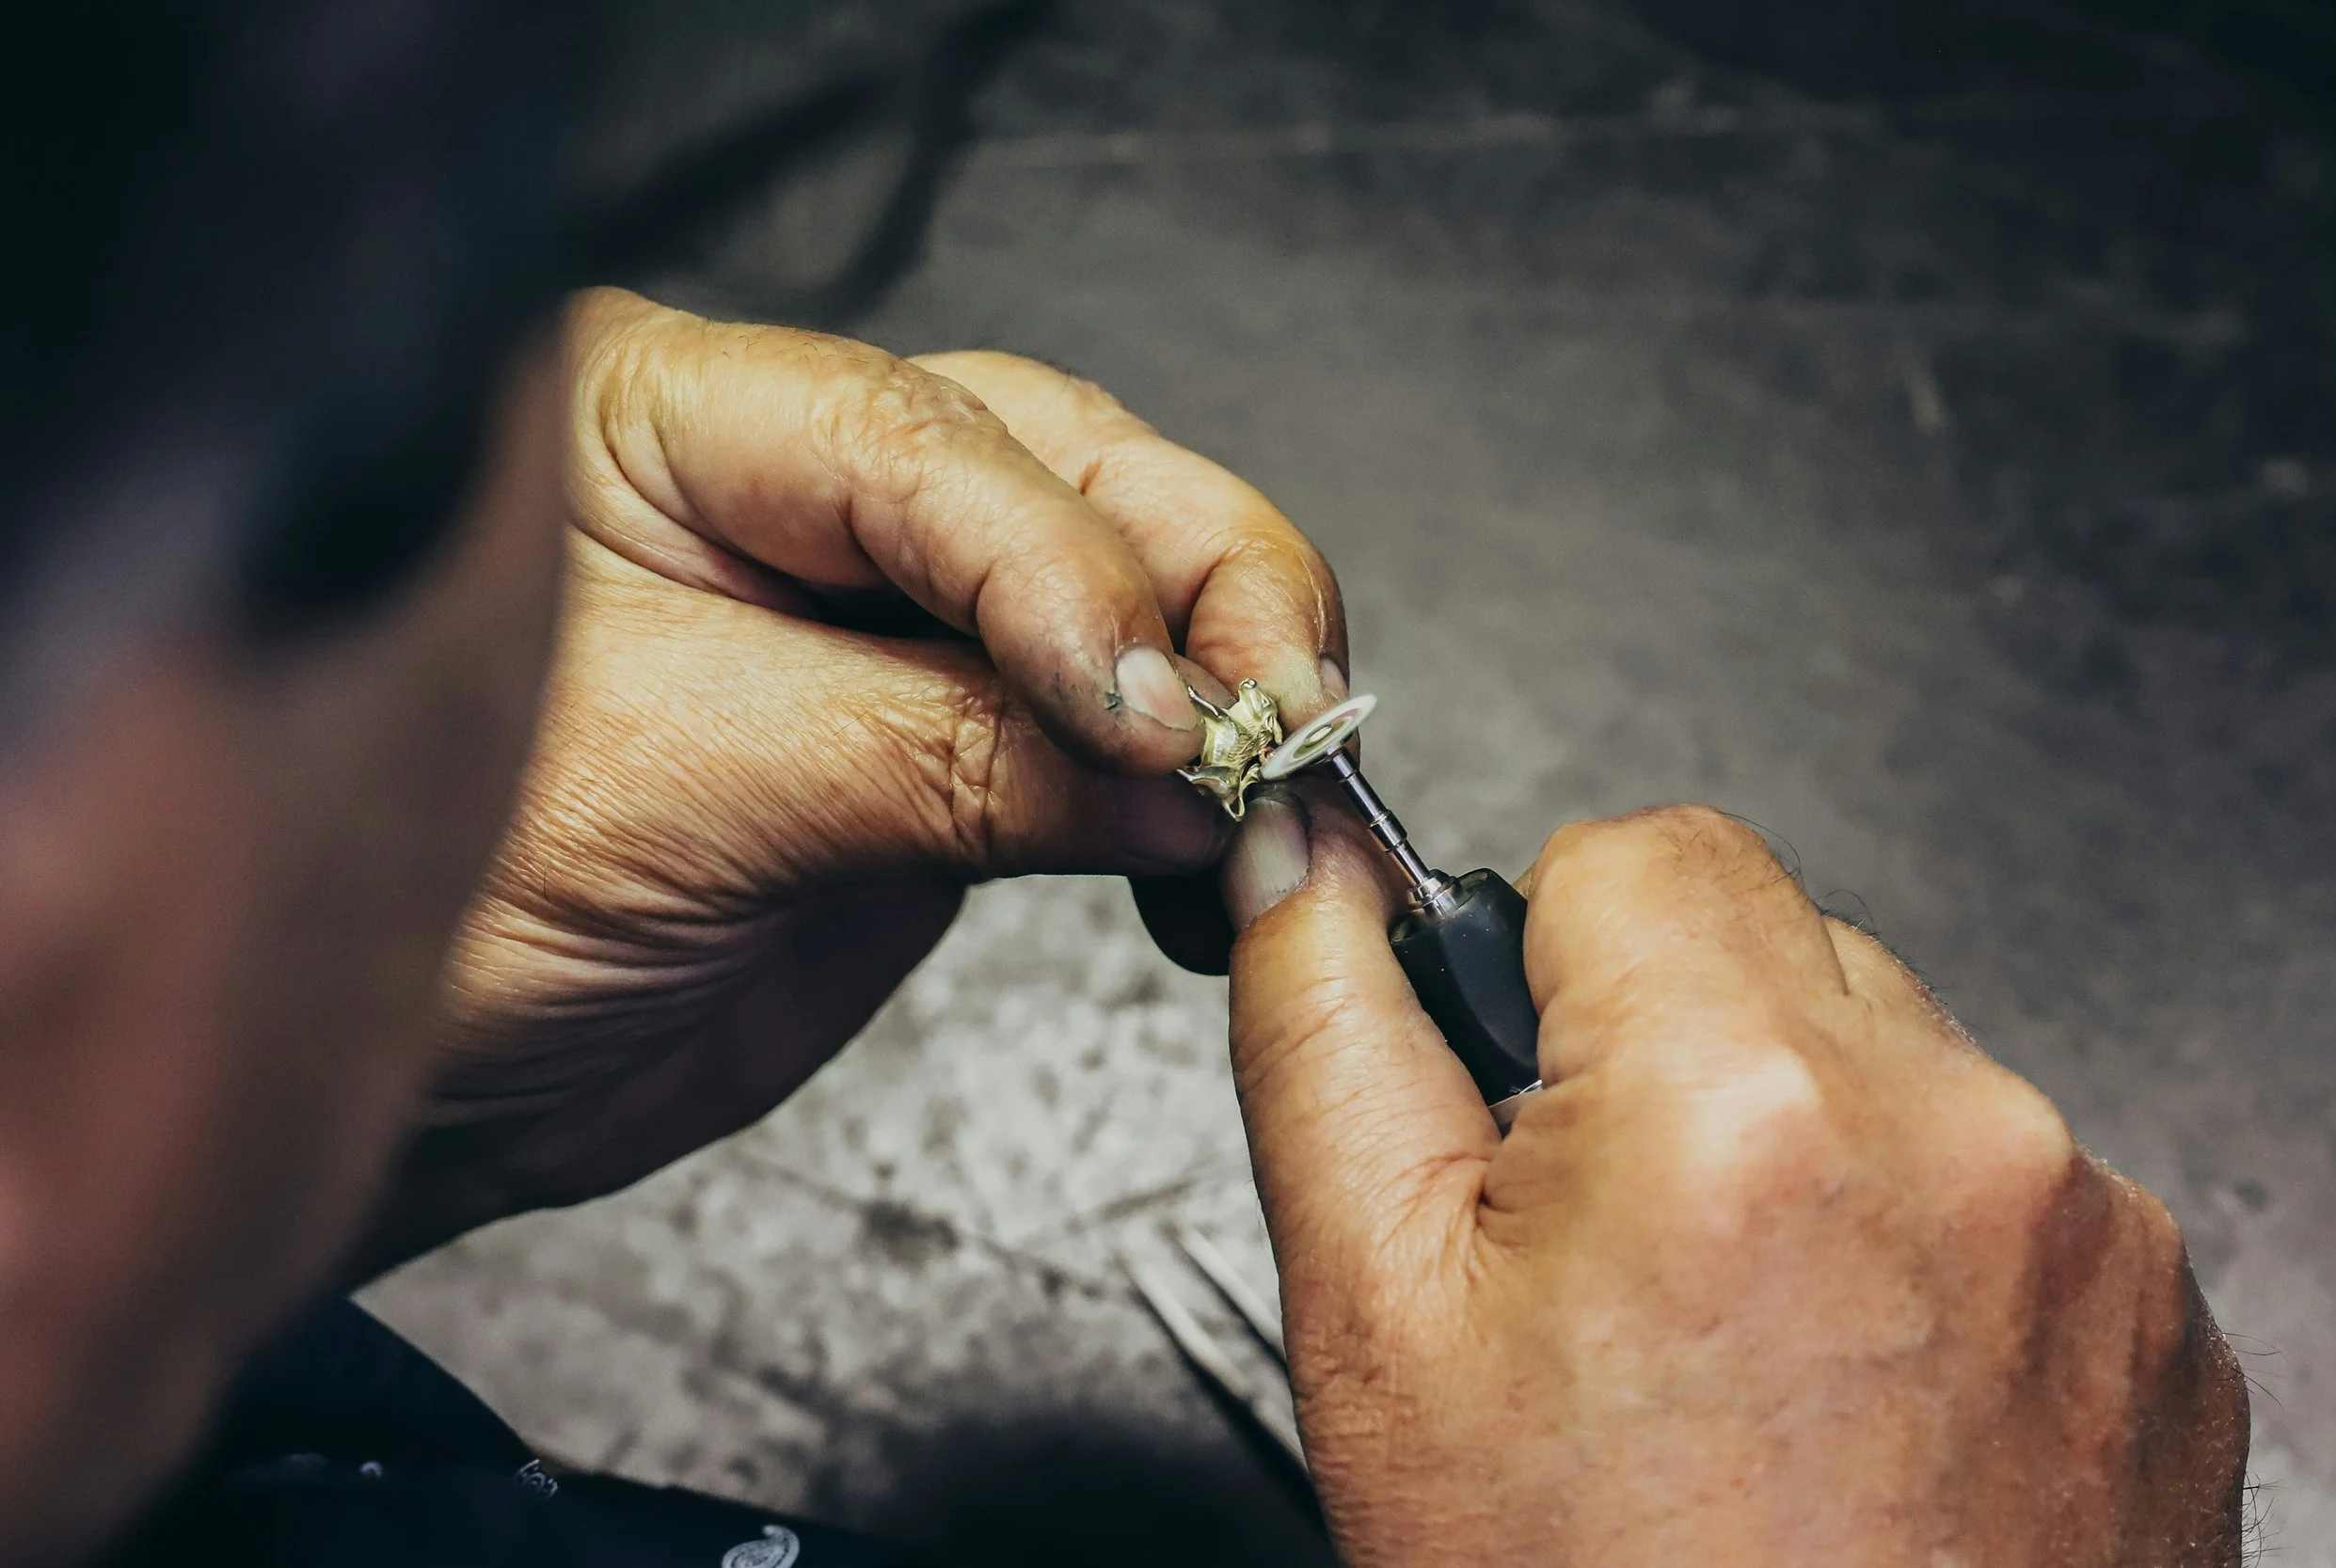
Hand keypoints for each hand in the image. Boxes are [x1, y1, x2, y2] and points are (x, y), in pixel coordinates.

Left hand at [361, 289, 1343, 1269]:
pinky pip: (1092, 730)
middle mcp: (787, 489)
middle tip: (1272, 720)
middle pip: (1060, 472)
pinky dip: (1179, 782)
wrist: (414, 1086)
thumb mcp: (682, 793)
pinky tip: (1227, 828)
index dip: (1064, 564)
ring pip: (1110, 582)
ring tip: (1276, 782)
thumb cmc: (441, 913)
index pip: (920, 441)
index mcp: (666, 420)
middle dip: (1196, 589)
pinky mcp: (930, 742)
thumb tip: (1173, 767)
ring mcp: (873, 615)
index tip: (1149, 708)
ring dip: (1218, 677)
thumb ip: (938, 756)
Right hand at [1224, 798, 2249, 1565]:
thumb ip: (1323, 1038)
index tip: (1527, 1085)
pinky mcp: (2161, 1311)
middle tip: (1611, 1249)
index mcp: (1743, 1101)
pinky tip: (1848, 1387)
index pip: (1634, 849)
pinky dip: (1916, 1241)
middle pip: (1771, 941)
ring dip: (1799, 1143)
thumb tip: (1308, 865)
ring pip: (1891, 1056)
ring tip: (1734, 1343)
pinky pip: (2004, 1178)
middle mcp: (1957, 1131)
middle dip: (1669, 1048)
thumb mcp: (1379, 1319)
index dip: (1543, 959)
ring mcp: (2088, 1225)